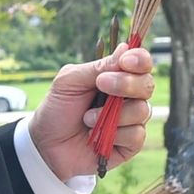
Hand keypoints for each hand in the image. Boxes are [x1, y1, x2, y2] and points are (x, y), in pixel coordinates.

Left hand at [26, 45, 154, 177]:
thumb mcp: (69, 81)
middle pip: (147, 84)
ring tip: (87, 118)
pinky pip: (137, 135)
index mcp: (115, 77)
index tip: (125, 62)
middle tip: (101, 85)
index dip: (139, 60)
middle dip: (126, 84)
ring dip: (114, 114)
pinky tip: (96, 136)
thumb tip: (125, 48)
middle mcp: (127, 97)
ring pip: (143, 110)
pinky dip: (116, 134)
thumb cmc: (57, 109)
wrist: (46, 144)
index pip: (141, 63)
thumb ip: (97, 67)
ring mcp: (130, 121)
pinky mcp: (129, 144)